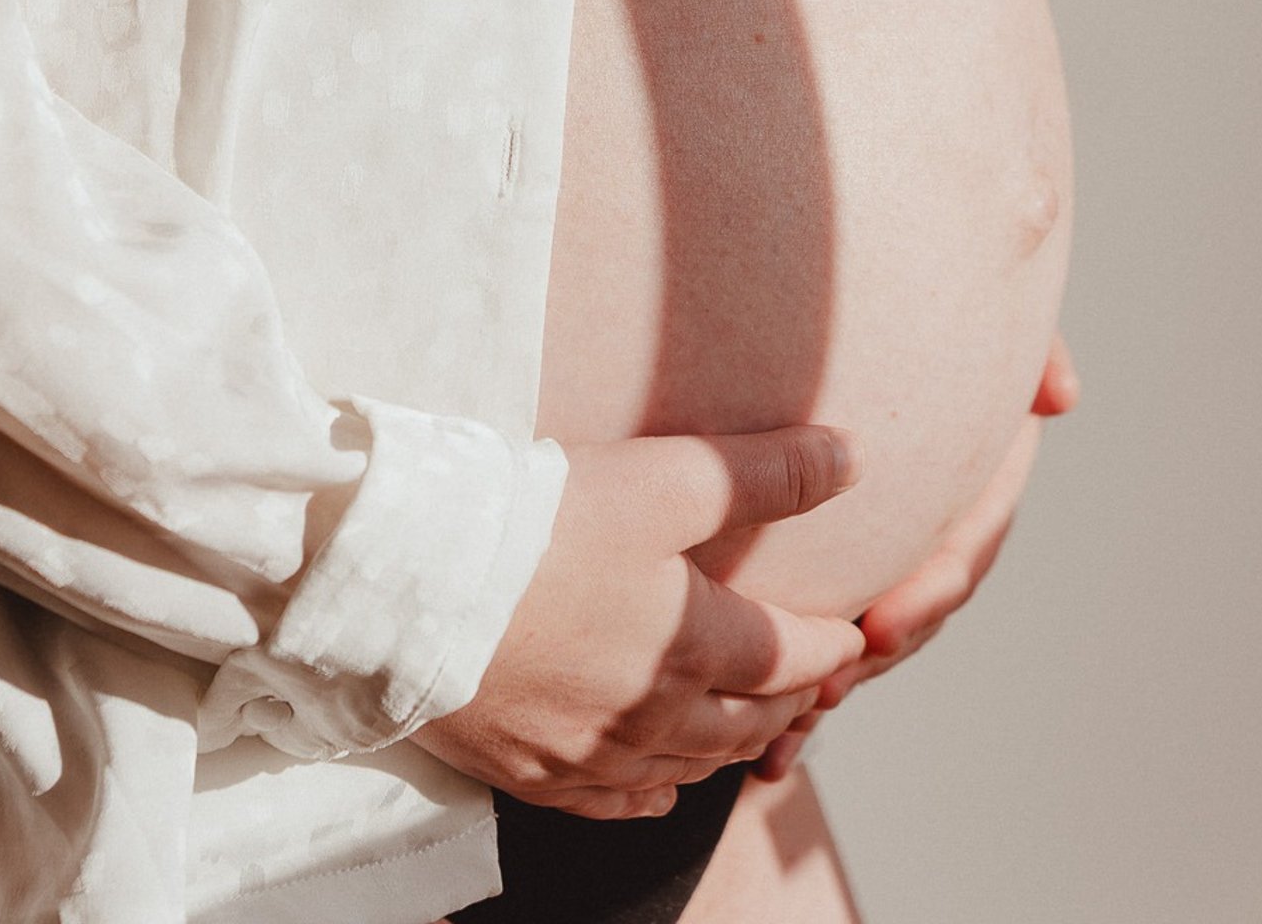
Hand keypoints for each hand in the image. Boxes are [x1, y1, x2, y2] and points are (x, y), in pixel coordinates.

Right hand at [415, 425, 867, 820]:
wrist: (410, 587)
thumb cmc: (536, 523)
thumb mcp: (663, 477)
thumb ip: (761, 472)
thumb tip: (848, 458)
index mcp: (694, 646)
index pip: (792, 659)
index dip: (830, 646)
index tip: (852, 636)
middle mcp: (652, 716)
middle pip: (746, 723)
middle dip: (788, 700)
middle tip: (808, 680)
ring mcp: (588, 754)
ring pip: (687, 767)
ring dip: (727, 745)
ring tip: (743, 721)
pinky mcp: (531, 772)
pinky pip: (614, 801)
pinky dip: (653, 790)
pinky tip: (658, 778)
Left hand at [753, 335, 1079, 782]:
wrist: (822, 305)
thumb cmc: (907, 291)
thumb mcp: (970, 314)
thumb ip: (1026, 340)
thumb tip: (1064, 399)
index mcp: (965, 480)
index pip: (962, 549)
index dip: (928, 591)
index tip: (882, 623)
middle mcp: (927, 526)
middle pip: (914, 613)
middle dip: (871, 657)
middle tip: (821, 683)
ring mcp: (883, 555)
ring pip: (869, 643)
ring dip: (832, 689)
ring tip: (786, 727)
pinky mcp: (831, 574)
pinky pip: (818, 647)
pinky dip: (795, 706)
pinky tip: (764, 764)